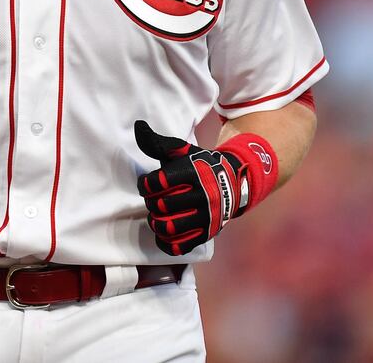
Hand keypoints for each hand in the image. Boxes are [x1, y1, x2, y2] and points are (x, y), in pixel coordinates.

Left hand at [132, 120, 246, 255]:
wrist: (234, 182)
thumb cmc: (200, 166)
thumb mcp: (182, 151)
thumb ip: (158, 143)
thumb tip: (138, 127)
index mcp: (192, 173)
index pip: (156, 182)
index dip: (145, 184)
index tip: (146, 183)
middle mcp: (201, 195)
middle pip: (161, 205)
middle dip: (151, 202)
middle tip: (154, 199)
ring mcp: (206, 217)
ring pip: (169, 227)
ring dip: (156, 223)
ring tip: (157, 216)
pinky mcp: (207, 234)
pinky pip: (181, 247)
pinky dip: (167, 243)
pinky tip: (164, 233)